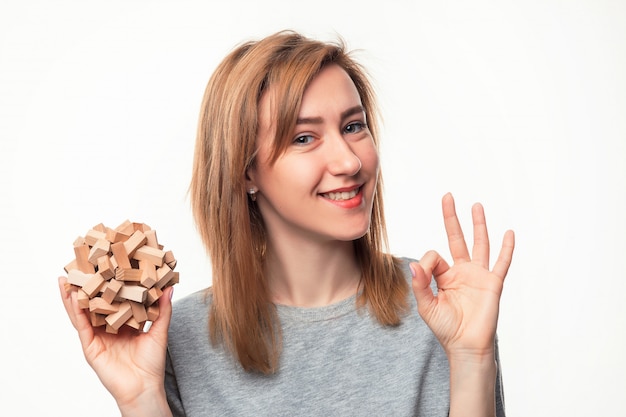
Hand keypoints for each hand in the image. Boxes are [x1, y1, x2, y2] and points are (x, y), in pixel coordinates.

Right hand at [58, 276, 172, 410]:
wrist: (144, 387)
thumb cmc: (151, 363)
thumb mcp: (159, 331)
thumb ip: (162, 309)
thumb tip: (169, 288)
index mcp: (122, 323)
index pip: (113, 299)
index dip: (109, 284)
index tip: (106, 265)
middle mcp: (107, 329)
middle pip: (93, 304)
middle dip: (86, 287)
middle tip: (79, 266)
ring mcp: (96, 338)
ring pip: (82, 313)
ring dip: (73, 296)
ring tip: (66, 278)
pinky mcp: (90, 347)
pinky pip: (82, 326)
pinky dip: (76, 311)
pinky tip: (73, 297)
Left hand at [410, 193, 514, 360]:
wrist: (465, 346)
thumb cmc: (446, 328)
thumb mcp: (426, 306)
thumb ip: (420, 285)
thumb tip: (414, 265)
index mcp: (444, 276)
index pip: (434, 255)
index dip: (427, 262)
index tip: (423, 275)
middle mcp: (462, 271)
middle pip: (457, 238)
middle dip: (452, 218)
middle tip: (448, 196)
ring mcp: (479, 276)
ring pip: (479, 244)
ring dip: (478, 225)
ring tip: (476, 205)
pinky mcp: (493, 284)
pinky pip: (501, 263)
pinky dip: (506, 249)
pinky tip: (508, 233)